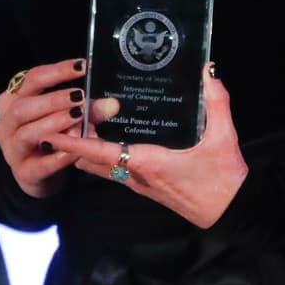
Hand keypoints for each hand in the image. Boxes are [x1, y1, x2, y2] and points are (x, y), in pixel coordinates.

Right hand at [0, 57, 117, 198]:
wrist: (36, 174)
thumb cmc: (50, 136)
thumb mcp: (67, 118)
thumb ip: (87, 110)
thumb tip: (113, 104)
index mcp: (13, 100)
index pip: (33, 79)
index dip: (57, 72)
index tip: (82, 66)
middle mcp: (6, 122)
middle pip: (23, 106)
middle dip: (53, 100)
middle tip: (80, 98)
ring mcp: (12, 149)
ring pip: (27, 133)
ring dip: (54, 124)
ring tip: (78, 119)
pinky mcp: (23, 172)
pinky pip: (39, 164)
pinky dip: (58, 157)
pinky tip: (74, 152)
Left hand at [47, 64, 247, 227]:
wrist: (232, 214)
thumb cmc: (224, 180)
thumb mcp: (224, 139)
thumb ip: (217, 102)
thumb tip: (208, 70)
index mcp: (148, 163)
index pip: (102, 152)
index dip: (75, 143)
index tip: (52, 133)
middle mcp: (136, 175)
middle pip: (92, 158)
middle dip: (73, 140)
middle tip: (59, 114)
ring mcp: (139, 183)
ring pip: (100, 166)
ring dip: (84, 148)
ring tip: (72, 121)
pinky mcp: (145, 186)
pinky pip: (112, 169)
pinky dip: (98, 154)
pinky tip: (100, 137)